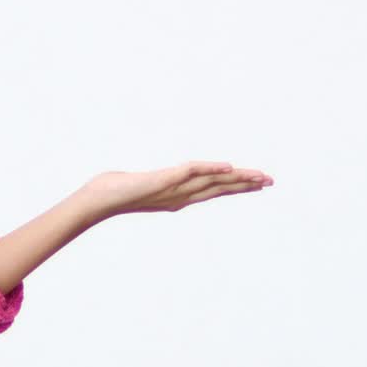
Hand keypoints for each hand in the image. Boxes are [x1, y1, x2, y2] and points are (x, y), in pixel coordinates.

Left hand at [73, 161, 273, 217]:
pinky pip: (189, 172)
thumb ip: (154, 182)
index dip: (236, 186)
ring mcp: (172, 189)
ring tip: (259, 176)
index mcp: (178, 196)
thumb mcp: (142, 185)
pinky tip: (226, 167)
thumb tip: (158, 179)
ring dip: (236, 178)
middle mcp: (179, 195)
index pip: (213, 190)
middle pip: (219, 188)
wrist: (96, 199)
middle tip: (271, 181)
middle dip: (245, 184)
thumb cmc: (114, 191)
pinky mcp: (161, 180)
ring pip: (211, 182)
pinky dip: (208, 169)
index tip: (258, 183)